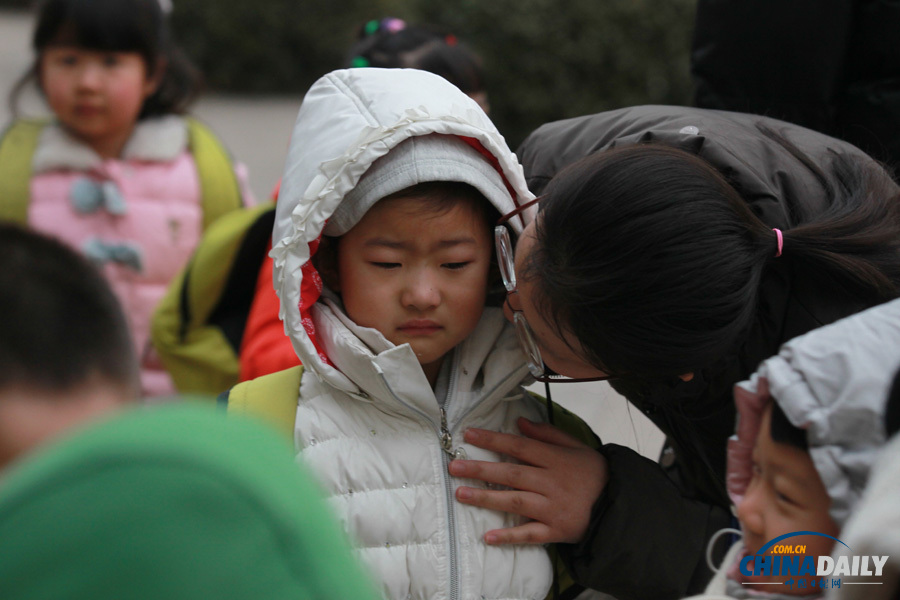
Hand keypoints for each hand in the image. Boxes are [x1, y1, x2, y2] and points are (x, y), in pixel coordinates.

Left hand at [448, 417, 607, 544]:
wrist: (619, 504)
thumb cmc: (595, 474)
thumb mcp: (576, 447)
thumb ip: (548, 434)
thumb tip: (520, 423)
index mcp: (555, 459)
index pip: (519, 446)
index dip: (493, 440)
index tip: (468, 435)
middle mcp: (551, 482)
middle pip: (511, 473)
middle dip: (481, 469)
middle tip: (455, 467)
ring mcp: (552, 507)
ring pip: (515, 501)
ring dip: (487, 498)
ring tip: (461, 494)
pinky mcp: (556, 530)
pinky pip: (530, 533)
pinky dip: (510, 536)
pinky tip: (488, 536)